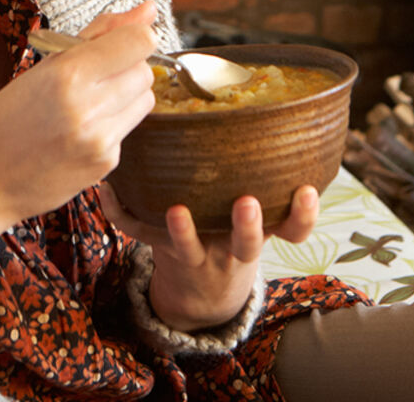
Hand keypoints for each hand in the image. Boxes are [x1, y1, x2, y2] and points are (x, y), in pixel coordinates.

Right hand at [0, 3, 158, 223]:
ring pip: (145, 99)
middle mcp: (87, 107)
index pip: (139, 42)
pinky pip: (129, 129)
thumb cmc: (6, 118)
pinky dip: (113, 124)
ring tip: (88, 104)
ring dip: (126, 95)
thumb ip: (99, 35)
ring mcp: (100, 139)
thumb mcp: (43, 67)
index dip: (133, 38)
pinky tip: (81, 132)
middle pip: (145, 71)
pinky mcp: (106, 163)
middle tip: (92, 77)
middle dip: (126, 68)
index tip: (118, 43)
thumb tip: (148, 10)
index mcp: (67, 74)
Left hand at [100, 183, 319, 331]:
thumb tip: (278, 117)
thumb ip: (269, 184)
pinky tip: (106, 191)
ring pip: (190, 248)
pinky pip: (139, 234)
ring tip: (177, 211)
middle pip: (246, 245)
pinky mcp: (162, 251)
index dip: (304, 215)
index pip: (293, 230)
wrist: (200, 296)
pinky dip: (120, 213)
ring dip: (184, 230)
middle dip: (248, 225)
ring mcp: (196, 256)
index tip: (307, 191)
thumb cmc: (230, 239)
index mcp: (258, 236)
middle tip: (248, 203)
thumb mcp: (258, 224)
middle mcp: (231, 250)